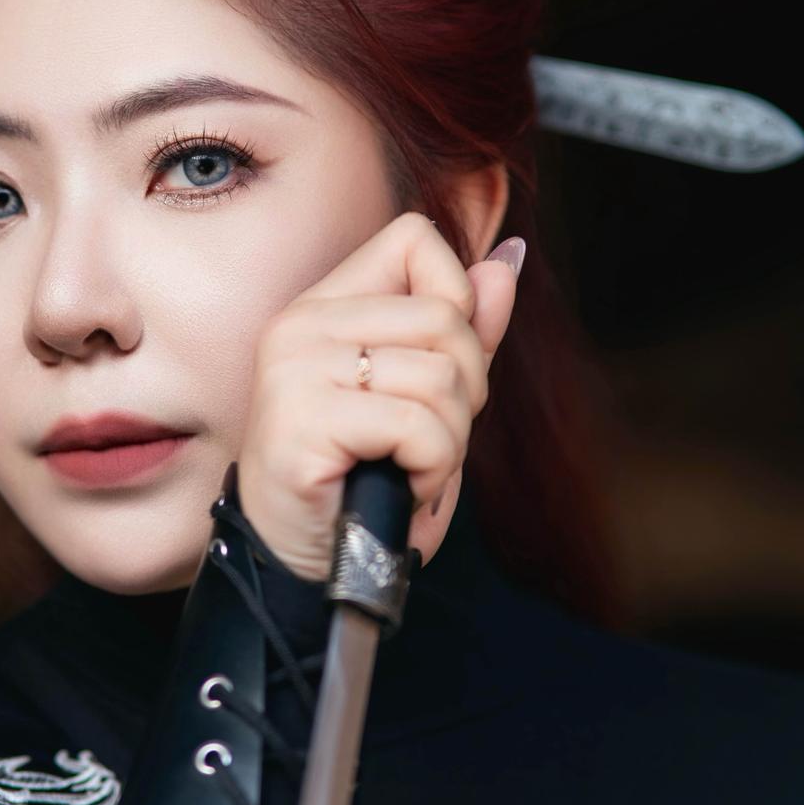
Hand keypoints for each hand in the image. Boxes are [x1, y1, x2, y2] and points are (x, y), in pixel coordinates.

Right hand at [234, 211, 521, 581]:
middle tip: (427, 441)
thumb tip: (508, 261)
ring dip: (449, 443)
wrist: (301, 566)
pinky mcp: (302, 419)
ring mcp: (295, 368)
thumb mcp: (427, 397)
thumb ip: (464, 328)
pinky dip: (431, 471)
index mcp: (327, 305)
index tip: (438, 366)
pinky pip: (419, 426)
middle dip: (466, 392)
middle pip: (446, 316)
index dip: (455, 299)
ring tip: (409, 469)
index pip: (413, 238)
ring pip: (441, 377)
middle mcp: (303, 324)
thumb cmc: (362, 483)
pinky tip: (399, 489)